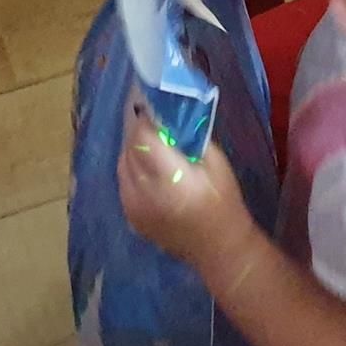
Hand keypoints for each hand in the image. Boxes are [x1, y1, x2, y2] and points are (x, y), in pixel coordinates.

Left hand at [116, 101, 245, 265]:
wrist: (219, 249)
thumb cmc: (224, 202)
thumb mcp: (216, 162)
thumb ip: (190, 136)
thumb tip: (171, 112)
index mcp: (168, 177)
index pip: (142, 136)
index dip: (142, 113)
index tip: (147, 96)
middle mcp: (143, 192)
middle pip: (129, 146)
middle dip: (136, 124)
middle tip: (144, 106)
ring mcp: (132, 206)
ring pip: (122, 162)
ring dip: (132, 144)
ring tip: (146, 133)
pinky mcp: (129, 215)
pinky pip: (123, 180)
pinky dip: (131, 165)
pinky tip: (145, 161)